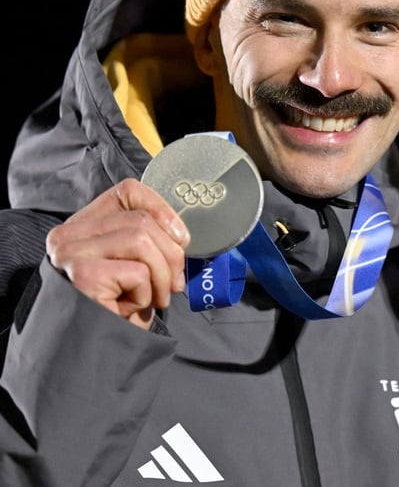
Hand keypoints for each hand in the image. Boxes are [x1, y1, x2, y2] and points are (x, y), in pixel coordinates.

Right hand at [45, 178, 190, 328]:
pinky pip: (137, 272)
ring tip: (155, 298)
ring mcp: (72, 253)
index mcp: (84, 224)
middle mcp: (69, 234)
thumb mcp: (132, 265)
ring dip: (161, 276)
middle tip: (172, 285)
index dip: (162, 209)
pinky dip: (146, 294)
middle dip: (171, 256)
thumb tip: (182, 236)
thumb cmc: (114, 308)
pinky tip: (130, 308)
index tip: (181, 238)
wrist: (90, 352)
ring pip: (143, 241)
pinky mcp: (83, 275)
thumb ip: (148, 241)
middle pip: (143, 220)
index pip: (128, 191)